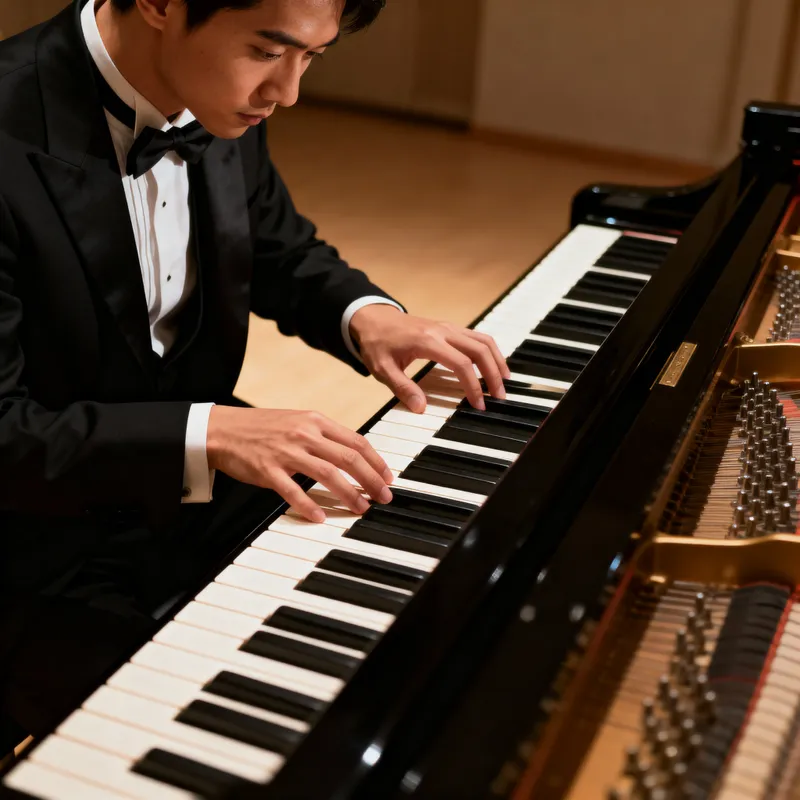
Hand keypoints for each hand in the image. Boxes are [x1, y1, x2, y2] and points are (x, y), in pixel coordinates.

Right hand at [206, 406, 393, 522]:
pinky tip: (320, 517)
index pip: (356, 441)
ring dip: (349, 494)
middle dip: (371, 480)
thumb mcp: (298, 421)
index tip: (388, 477)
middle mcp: (305, 434)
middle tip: (383, 497)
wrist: (221, 429)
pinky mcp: (268, 469)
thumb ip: (324, 436)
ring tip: (361, 508)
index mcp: (315, 421)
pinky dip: (308, 505)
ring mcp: (286, 451)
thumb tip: (353, 456)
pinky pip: (292, 490)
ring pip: (327, 474)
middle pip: (348, 458)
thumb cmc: (262, 427)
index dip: (376, 461)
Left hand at [350, 305, 510, 412]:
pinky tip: (493, 366)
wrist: (373, 319)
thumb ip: (402, 388)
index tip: (479, 404)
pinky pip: (477, 337)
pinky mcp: (449, 328)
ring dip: (497, 361)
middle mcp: (443, 331)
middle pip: (480, 349)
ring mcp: (448, 327)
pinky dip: (489, 351)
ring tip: (503, 382)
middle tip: (499, 397)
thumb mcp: (382, 369)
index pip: (461, 364)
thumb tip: (421, 408)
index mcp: (428, 341)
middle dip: (493, 374)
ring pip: (483, 340)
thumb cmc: (377, 344)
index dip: (473, 385)